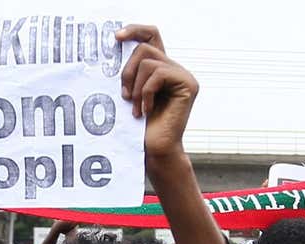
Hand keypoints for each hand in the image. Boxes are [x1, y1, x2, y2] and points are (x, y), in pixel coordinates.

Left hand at [116, 26, 197, 158]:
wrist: (154, 152)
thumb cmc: (138, 129)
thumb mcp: (129, 94)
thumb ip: (130, 72)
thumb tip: (116, 45)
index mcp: (160, 68)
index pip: (151, 36)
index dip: (135, 30)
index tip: (117, 36)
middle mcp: (174, 68)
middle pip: (145, 48)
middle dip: (127, 71)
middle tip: (123, 96)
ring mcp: (183, 75)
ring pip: (149, 61)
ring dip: (135, 87)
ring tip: (135, 109)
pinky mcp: (188, 84)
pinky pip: (157, 74)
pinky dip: (146, 93)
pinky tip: (146, 112)